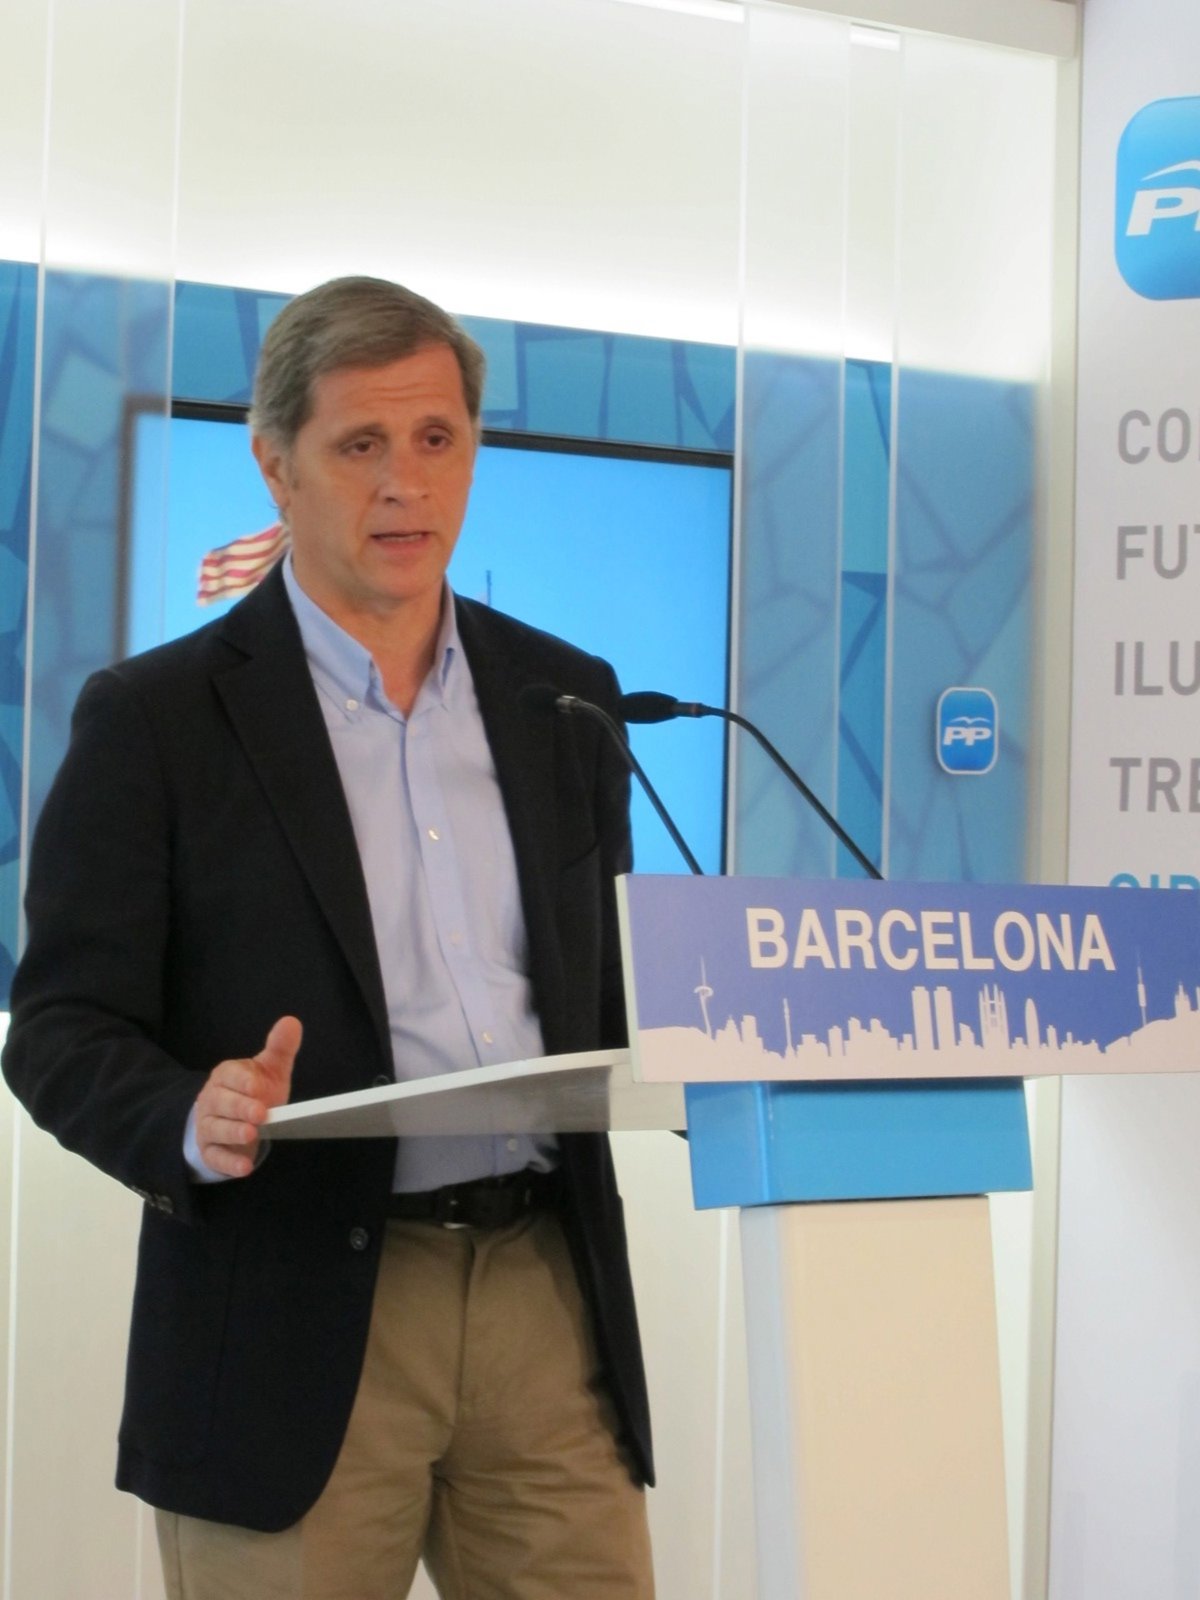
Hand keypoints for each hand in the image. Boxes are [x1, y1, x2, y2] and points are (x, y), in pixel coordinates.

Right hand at [193, 1016, 301, 1178]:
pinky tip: (245, 1168)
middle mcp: (212, 1100)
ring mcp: (208, 1126)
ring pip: (216, 1129)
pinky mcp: (210, 1151)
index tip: (258, 1085)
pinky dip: (229, 1163)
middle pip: (221, 1103)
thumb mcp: (269, 1069)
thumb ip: (280, 1048)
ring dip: (233, 1133)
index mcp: (226, 1076)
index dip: (243, 1081)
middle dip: (240, 1108)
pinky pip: (215, 1157)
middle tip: (261, 1113)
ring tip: (251, 1134)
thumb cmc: (254, 1091)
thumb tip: (291, 1022)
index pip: (230, 1075)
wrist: (234, 1120)